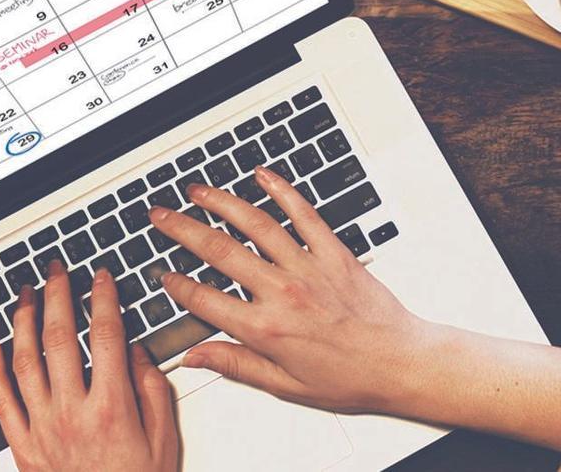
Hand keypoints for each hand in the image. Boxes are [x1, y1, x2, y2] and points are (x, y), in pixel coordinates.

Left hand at [0, 262, 180, 471]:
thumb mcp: (164, 439)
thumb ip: (152, 389)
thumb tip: (135, 350)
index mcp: (112, 407)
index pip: (106, 336)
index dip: (102, 299)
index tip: (101, 278)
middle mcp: (73, 413)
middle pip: (60, 339)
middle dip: (58, 296)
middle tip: (57, 272)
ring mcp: (43, 428)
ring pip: (25, 361)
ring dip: (24, 321)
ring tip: (26, 295)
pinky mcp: (23, 446)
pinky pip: (0, 400)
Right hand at [150, 167, 448, 416]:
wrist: (401, 363)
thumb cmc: (349, 378)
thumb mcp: (285, 385)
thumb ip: (236, 365)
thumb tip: (194, 358)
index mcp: (265, 328)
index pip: (204, 299)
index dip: (175, 285)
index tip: (161, 273)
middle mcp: (282, 292)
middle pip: (218, 251)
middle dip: (181, 230)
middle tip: (159, 216)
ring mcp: (307, 267)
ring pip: (255, 224)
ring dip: (221, 202)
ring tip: (197, 191)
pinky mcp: (333, 252)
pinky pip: (303, 213)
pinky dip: (281, 190)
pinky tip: (262, 175)